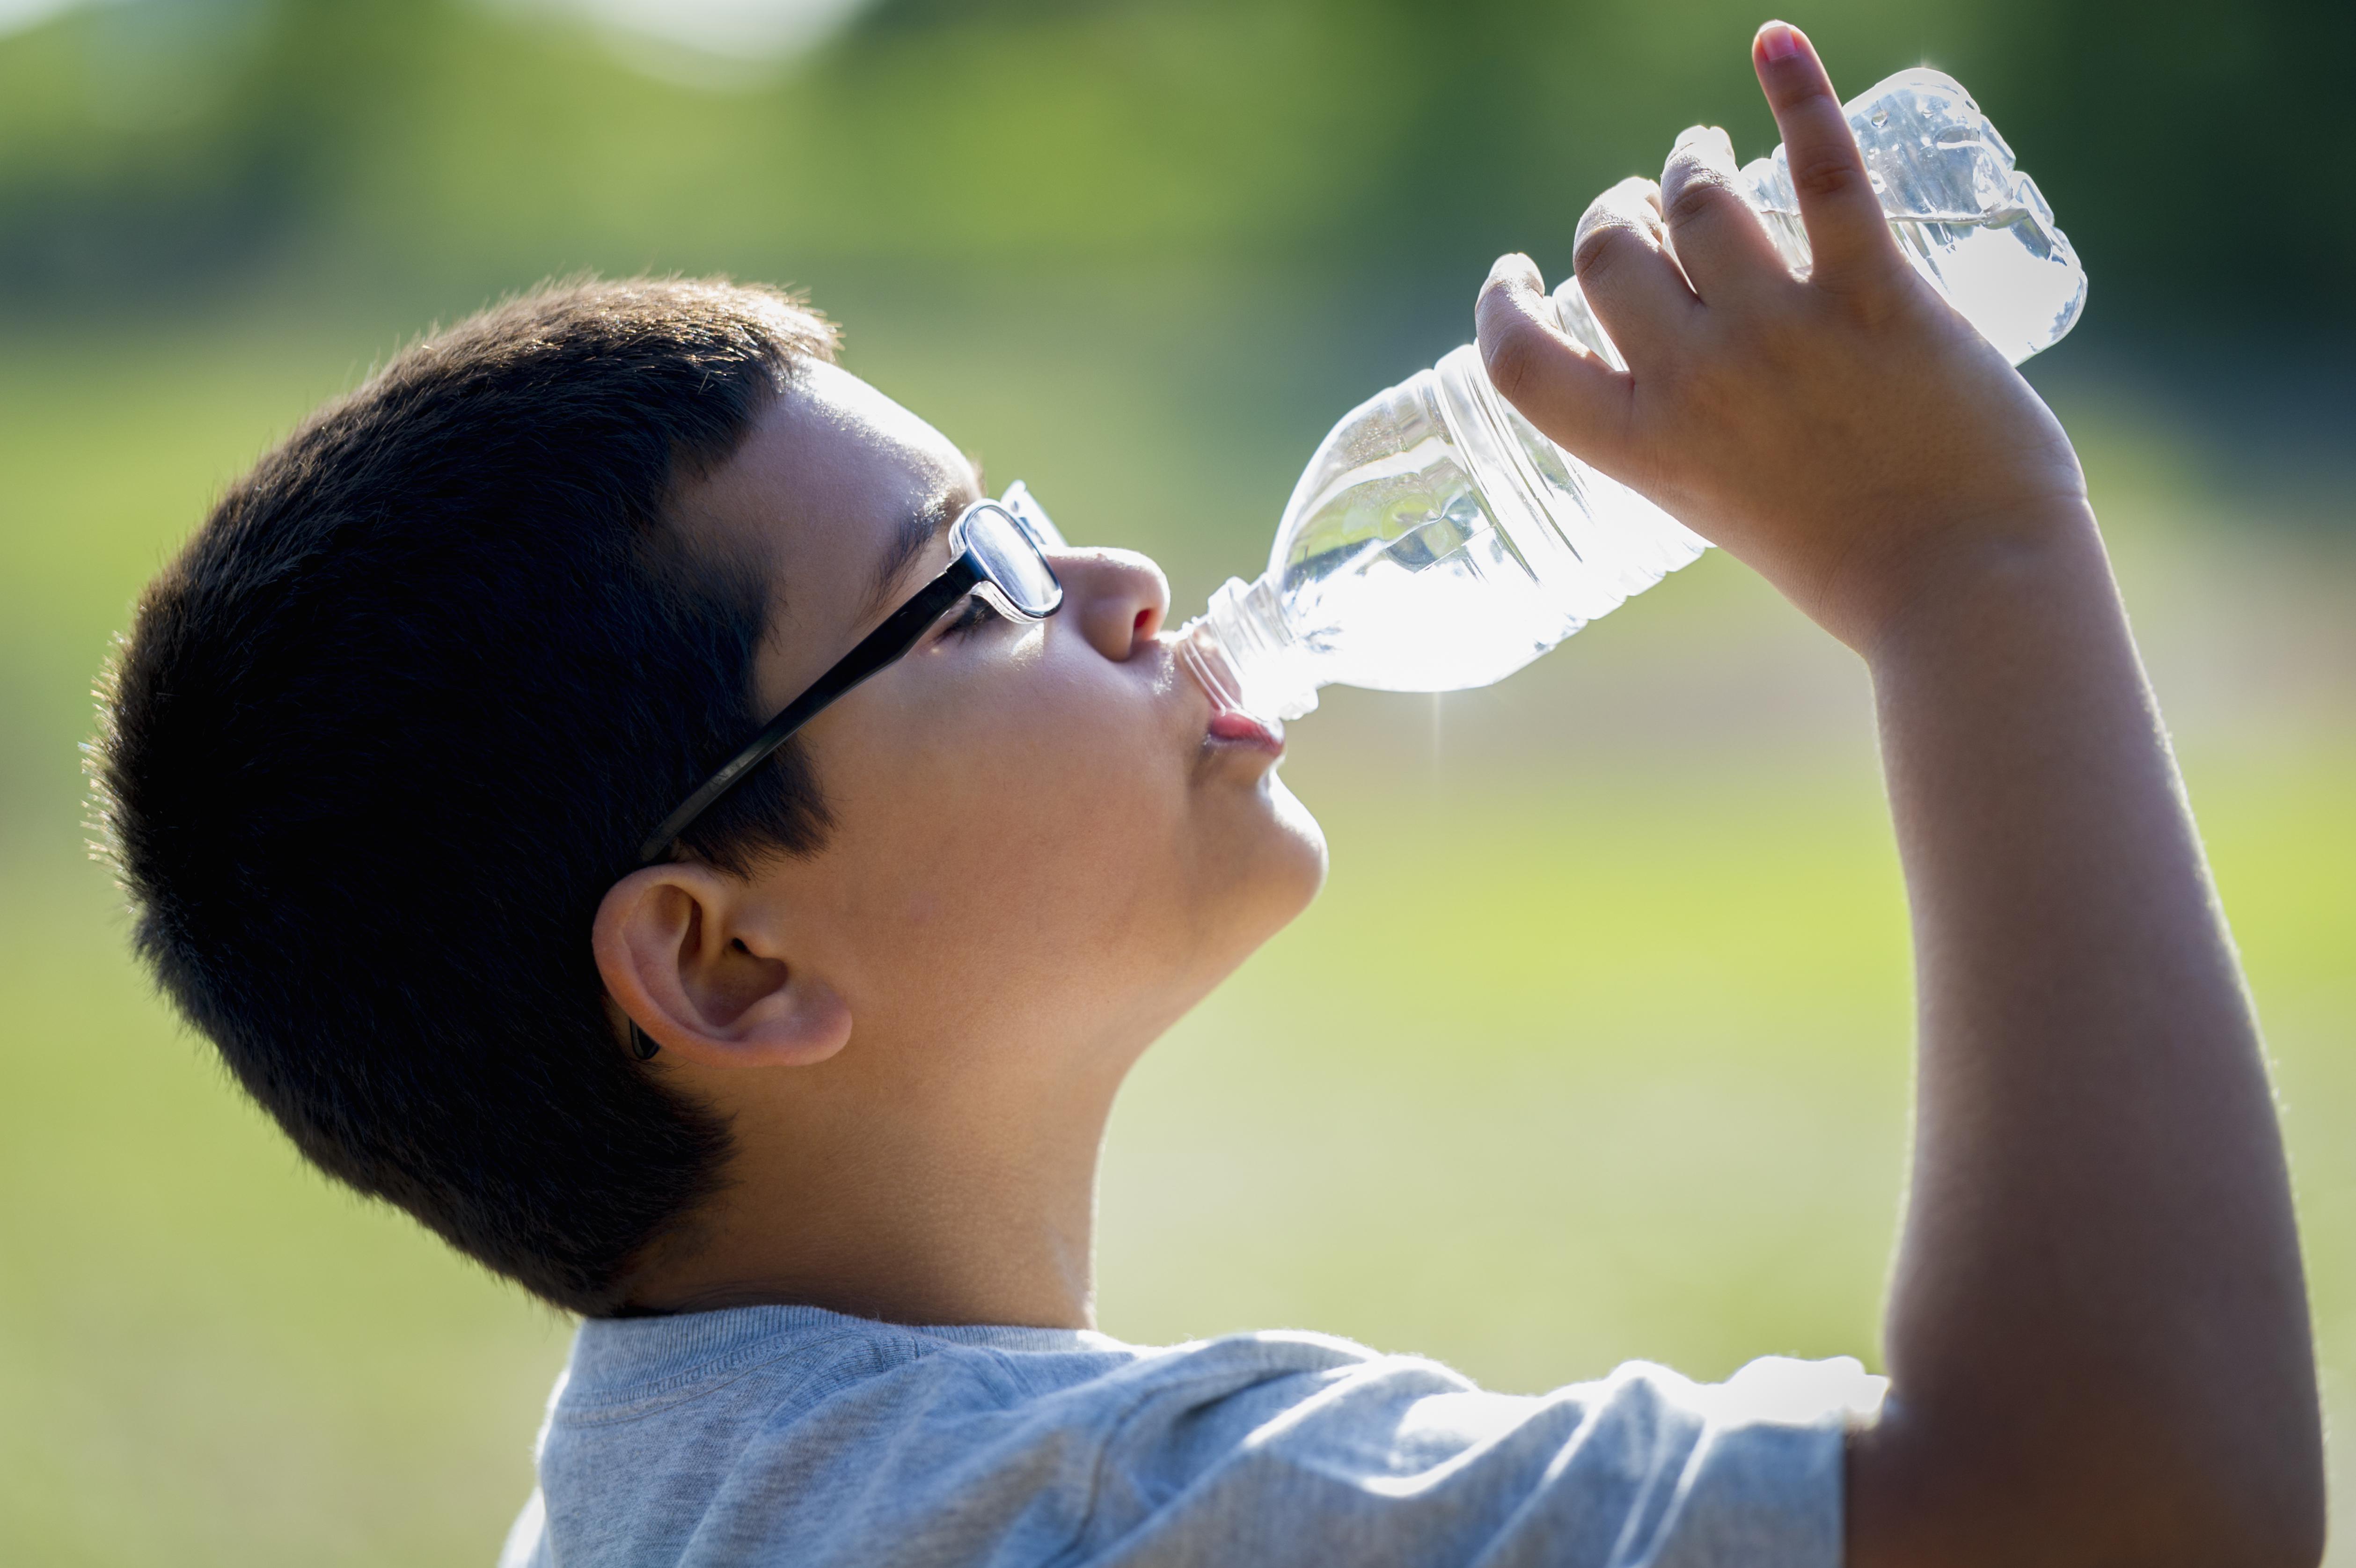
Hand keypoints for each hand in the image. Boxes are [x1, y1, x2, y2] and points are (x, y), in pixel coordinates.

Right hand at [1475, 20, 2087, 655]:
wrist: (1965, 593)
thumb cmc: (1859, 574)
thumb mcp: (1731, 513)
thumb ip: (1700, 441)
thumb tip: (1703, 369)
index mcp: (1646, 451)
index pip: (1520, 363)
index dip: (1503, 306)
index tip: (1519, 275)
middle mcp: (1696, 382)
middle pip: (1611, 254)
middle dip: (1617, 216)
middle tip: (1650, 210)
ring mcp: (1782, 332)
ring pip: (1700, 200)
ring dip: (1690, 164)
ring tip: (1707, 158)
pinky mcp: (1877, 294)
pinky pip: (1823, 168)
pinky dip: (1796, 90)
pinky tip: (1774, 42)